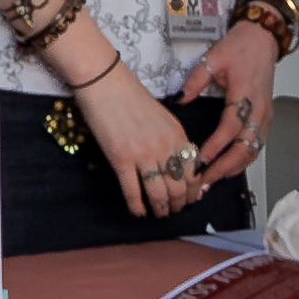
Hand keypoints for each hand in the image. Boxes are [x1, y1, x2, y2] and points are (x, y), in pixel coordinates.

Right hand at [79, 56, 210, 222]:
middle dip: (178, 204)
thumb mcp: (163, 118)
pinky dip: (137, 206)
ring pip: (158, 193)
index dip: (193, 190)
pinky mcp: (120, 160)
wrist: (106, 84)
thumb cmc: (133, 97)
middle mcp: (165, 148)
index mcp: (178, 135)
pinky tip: (138, 212)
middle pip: (178, 186)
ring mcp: (142, 155)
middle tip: (174, 210)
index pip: (193, 172)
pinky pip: (132, 191)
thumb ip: (173, 141)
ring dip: (161, 208)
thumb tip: (178, 165)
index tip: (190, 199)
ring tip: (159, 214)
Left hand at [178, 23, 276, 181]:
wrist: (262, 39)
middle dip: (225, 166)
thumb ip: (196, 80)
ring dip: (234, 167)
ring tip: (213, 178)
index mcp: (245, 94)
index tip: (200, 160)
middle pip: (246, 147)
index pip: (231, 128)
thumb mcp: (213, 58)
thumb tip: (180, 99)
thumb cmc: (238, 47)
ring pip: (254, 150)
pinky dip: (244, 159)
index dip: (217, 146)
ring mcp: (265, 115)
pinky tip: (228, 167)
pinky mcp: (267, 118)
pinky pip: (257, 145)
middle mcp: (258, 109)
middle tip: (205, 180)